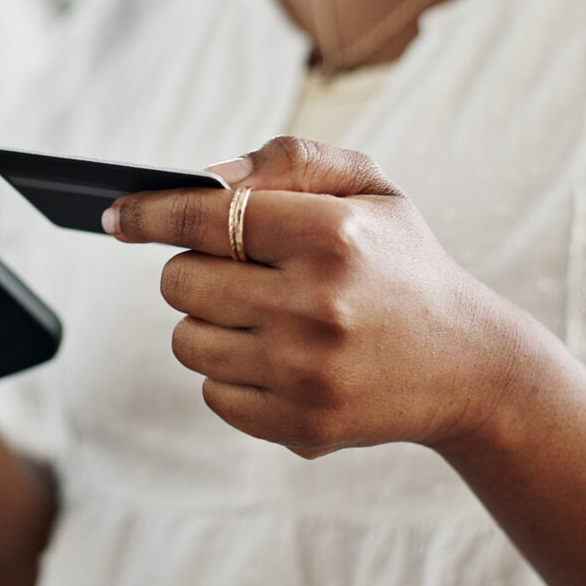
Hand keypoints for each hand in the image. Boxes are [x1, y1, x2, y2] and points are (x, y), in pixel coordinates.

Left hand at [104, 136, 529, 457]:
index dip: (150, 212)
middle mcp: (315, 305)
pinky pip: (211, 394)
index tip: (115, 214)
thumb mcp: (370, 190)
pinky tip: (276, 359)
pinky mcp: (300, 425)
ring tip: (260, 315)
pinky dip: (229, 374)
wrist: (469, 366)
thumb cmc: (402, 265)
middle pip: (181, 281)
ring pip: (186, 340)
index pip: (205, 217)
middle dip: (194, 269)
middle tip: (233, 270)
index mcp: (330, 235)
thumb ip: (289, 161)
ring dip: (207, 323)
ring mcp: (305, 372)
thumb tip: (204, 179)